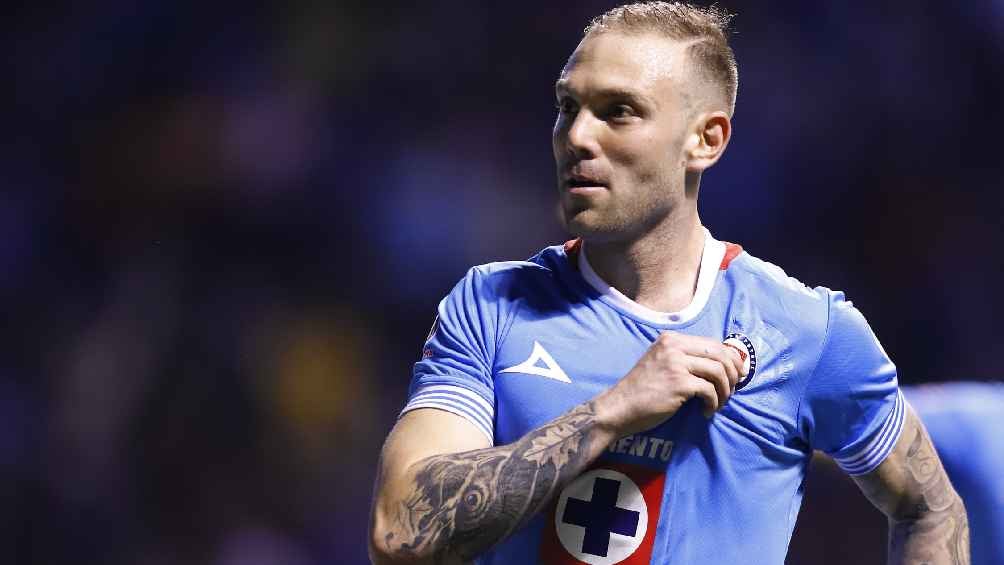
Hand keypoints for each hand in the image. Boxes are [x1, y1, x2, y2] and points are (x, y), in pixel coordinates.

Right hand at [595, 331, 747, 436]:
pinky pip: (709, 390)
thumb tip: (724, 364)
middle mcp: (674, 346)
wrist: (620, 407)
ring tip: (719, 403)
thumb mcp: (663, 363)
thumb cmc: (643, 390)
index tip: (738, 374)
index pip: (713, 343)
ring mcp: (676, 363)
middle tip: (732, 391)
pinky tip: (705, 412)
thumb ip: (686, 359)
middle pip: (720, 354)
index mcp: (671, 339)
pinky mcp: (678, 383)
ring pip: (718, 371)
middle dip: (733, 374)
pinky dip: (713, 403)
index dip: (731, 359)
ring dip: (725, 391)